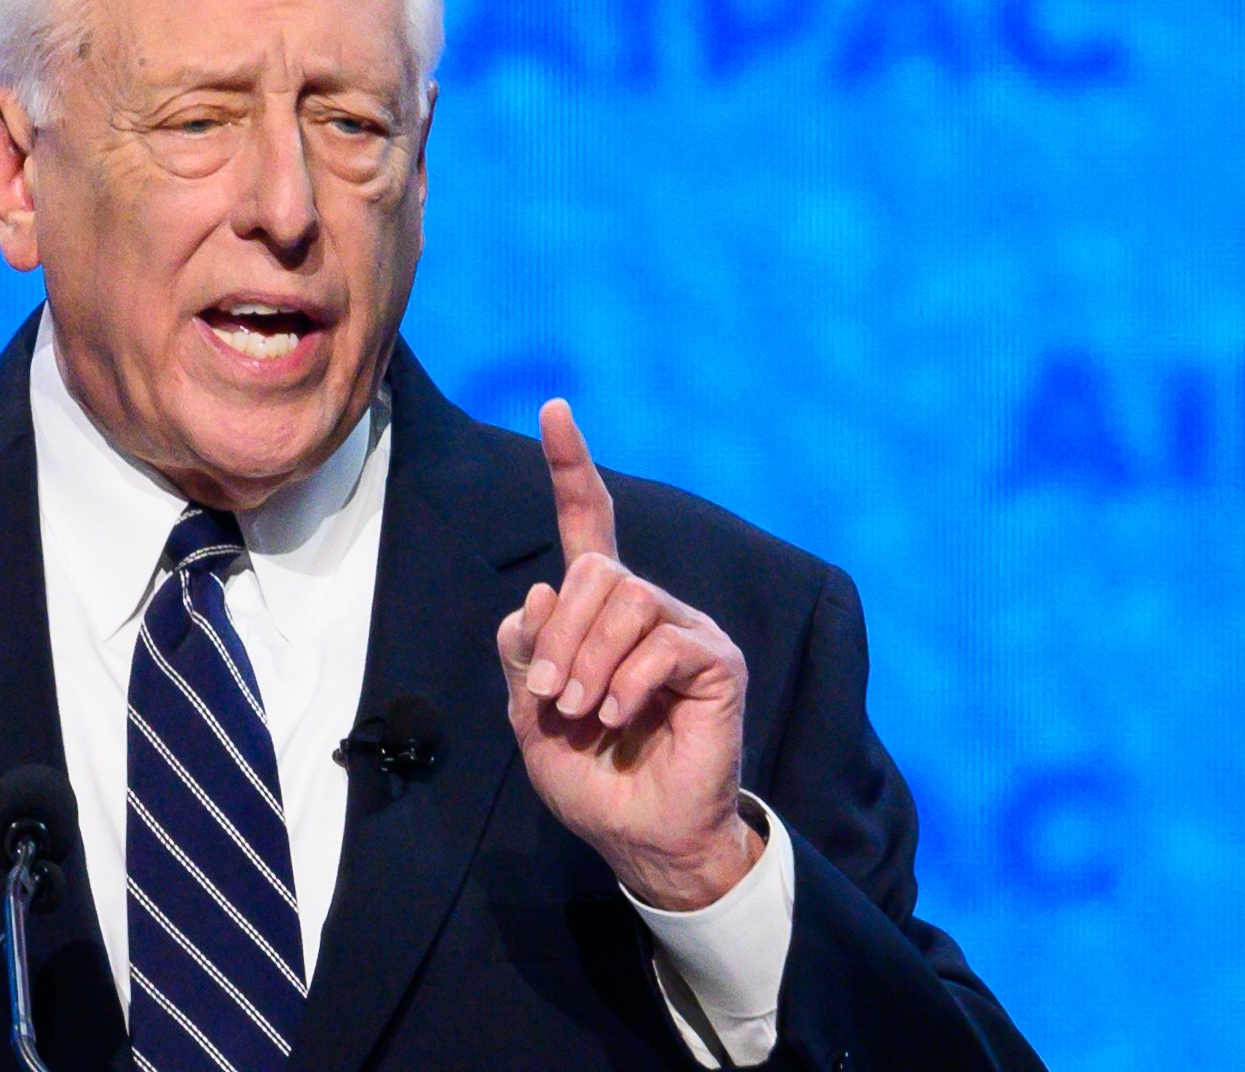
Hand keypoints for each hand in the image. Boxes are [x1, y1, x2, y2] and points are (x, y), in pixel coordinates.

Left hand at [497, 399, 758, 911]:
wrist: (640, 835)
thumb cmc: (590, 777)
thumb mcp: (532, 714)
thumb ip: (527, 654)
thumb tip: (541, 591)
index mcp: (598, 612)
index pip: (587, 524)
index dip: (571, 467)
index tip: (554, 409)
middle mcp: (646, 608)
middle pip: (594, 570)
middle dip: (560, 634)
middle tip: (553, 697)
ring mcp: (685, 630)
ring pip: (626, 599)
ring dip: (588, 662)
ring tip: (584, 714)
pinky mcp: (717, 660)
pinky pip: (662, 641)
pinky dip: (627, 683)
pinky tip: (618, 718)